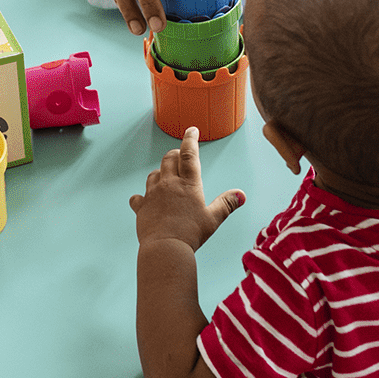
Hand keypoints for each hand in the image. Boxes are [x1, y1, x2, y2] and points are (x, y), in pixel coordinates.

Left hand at [130, 128, 243, 250]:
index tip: (191, 130)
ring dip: (160, 172)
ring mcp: (153, 194)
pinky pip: (138, 197)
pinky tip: (143, 201)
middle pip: (169, 159)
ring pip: (154, 174)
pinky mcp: (141, 207)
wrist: (165, 247)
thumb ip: (226, 204)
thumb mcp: (213, 218)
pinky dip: (141, 197)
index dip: (190, 139)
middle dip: (175, 154)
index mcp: (188, 184)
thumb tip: (240, 194)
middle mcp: (169, 184)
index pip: (189, 154)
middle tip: (179, 155)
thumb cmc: (191, 233)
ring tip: (165, 177)